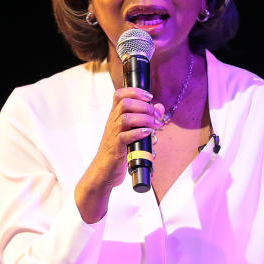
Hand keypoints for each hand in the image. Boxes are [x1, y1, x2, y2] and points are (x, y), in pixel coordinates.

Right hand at [75, 87, 163, 222]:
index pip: (120, 94)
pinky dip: (138, 133)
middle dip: (144, 106)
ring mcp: (113, 135)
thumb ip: (145, 119)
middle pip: (124, 103)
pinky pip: (125, 136)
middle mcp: (112, 123)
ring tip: (155, 125)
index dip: (135, 91)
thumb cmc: (118, 152)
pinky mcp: (116, 148)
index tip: (149, 96)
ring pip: (125, 118)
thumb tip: (159, 107)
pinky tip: (147, 133)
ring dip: (144, 118)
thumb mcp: (131, 132)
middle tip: (156, 115)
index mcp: (115, 117)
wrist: (104, 172)